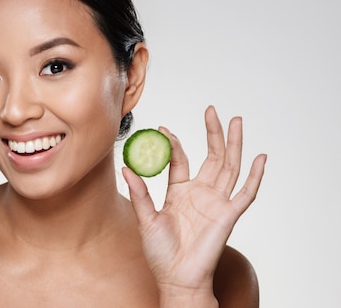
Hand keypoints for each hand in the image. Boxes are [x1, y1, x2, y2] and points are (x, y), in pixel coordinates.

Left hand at [123, 106, 264, 301]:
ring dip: (234, 144)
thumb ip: (139, 192)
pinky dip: (255, 176)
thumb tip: (127, 167)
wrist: (176, 277)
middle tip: (212, 110)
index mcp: (180, 192)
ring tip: (236, 121)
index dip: (175, 144)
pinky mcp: (228, 215)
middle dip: (213, 133)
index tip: (163, 128)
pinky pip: (246, 193)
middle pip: (211, 157)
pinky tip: (261, 158)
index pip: (181, 160)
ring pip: (229, 167)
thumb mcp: (145, 218)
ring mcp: (216, 203)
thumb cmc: (160, 253)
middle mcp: (200, 194)